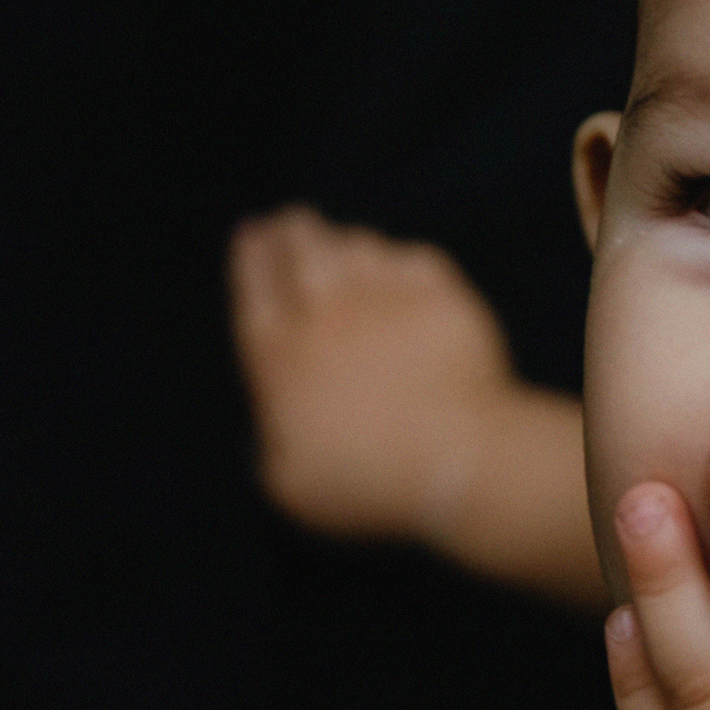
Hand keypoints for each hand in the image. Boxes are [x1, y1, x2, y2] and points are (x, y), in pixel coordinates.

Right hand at [228, 206, 517, 543]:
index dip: (250, 259)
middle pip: (303, 252)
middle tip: (291, 221)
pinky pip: (415, 258)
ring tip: (343, 241)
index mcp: (282, 358)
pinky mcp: (444, 298)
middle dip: (293, 231)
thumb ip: (272, 445)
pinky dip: (403, 257)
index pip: (255, 291)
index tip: (250, 234)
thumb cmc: (369, 483)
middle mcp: (329, 316)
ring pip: (359, 247)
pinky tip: (403, 262)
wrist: (459, 459)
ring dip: (345, 240)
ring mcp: (389, 300)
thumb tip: (275, 422)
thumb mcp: (291, 487)